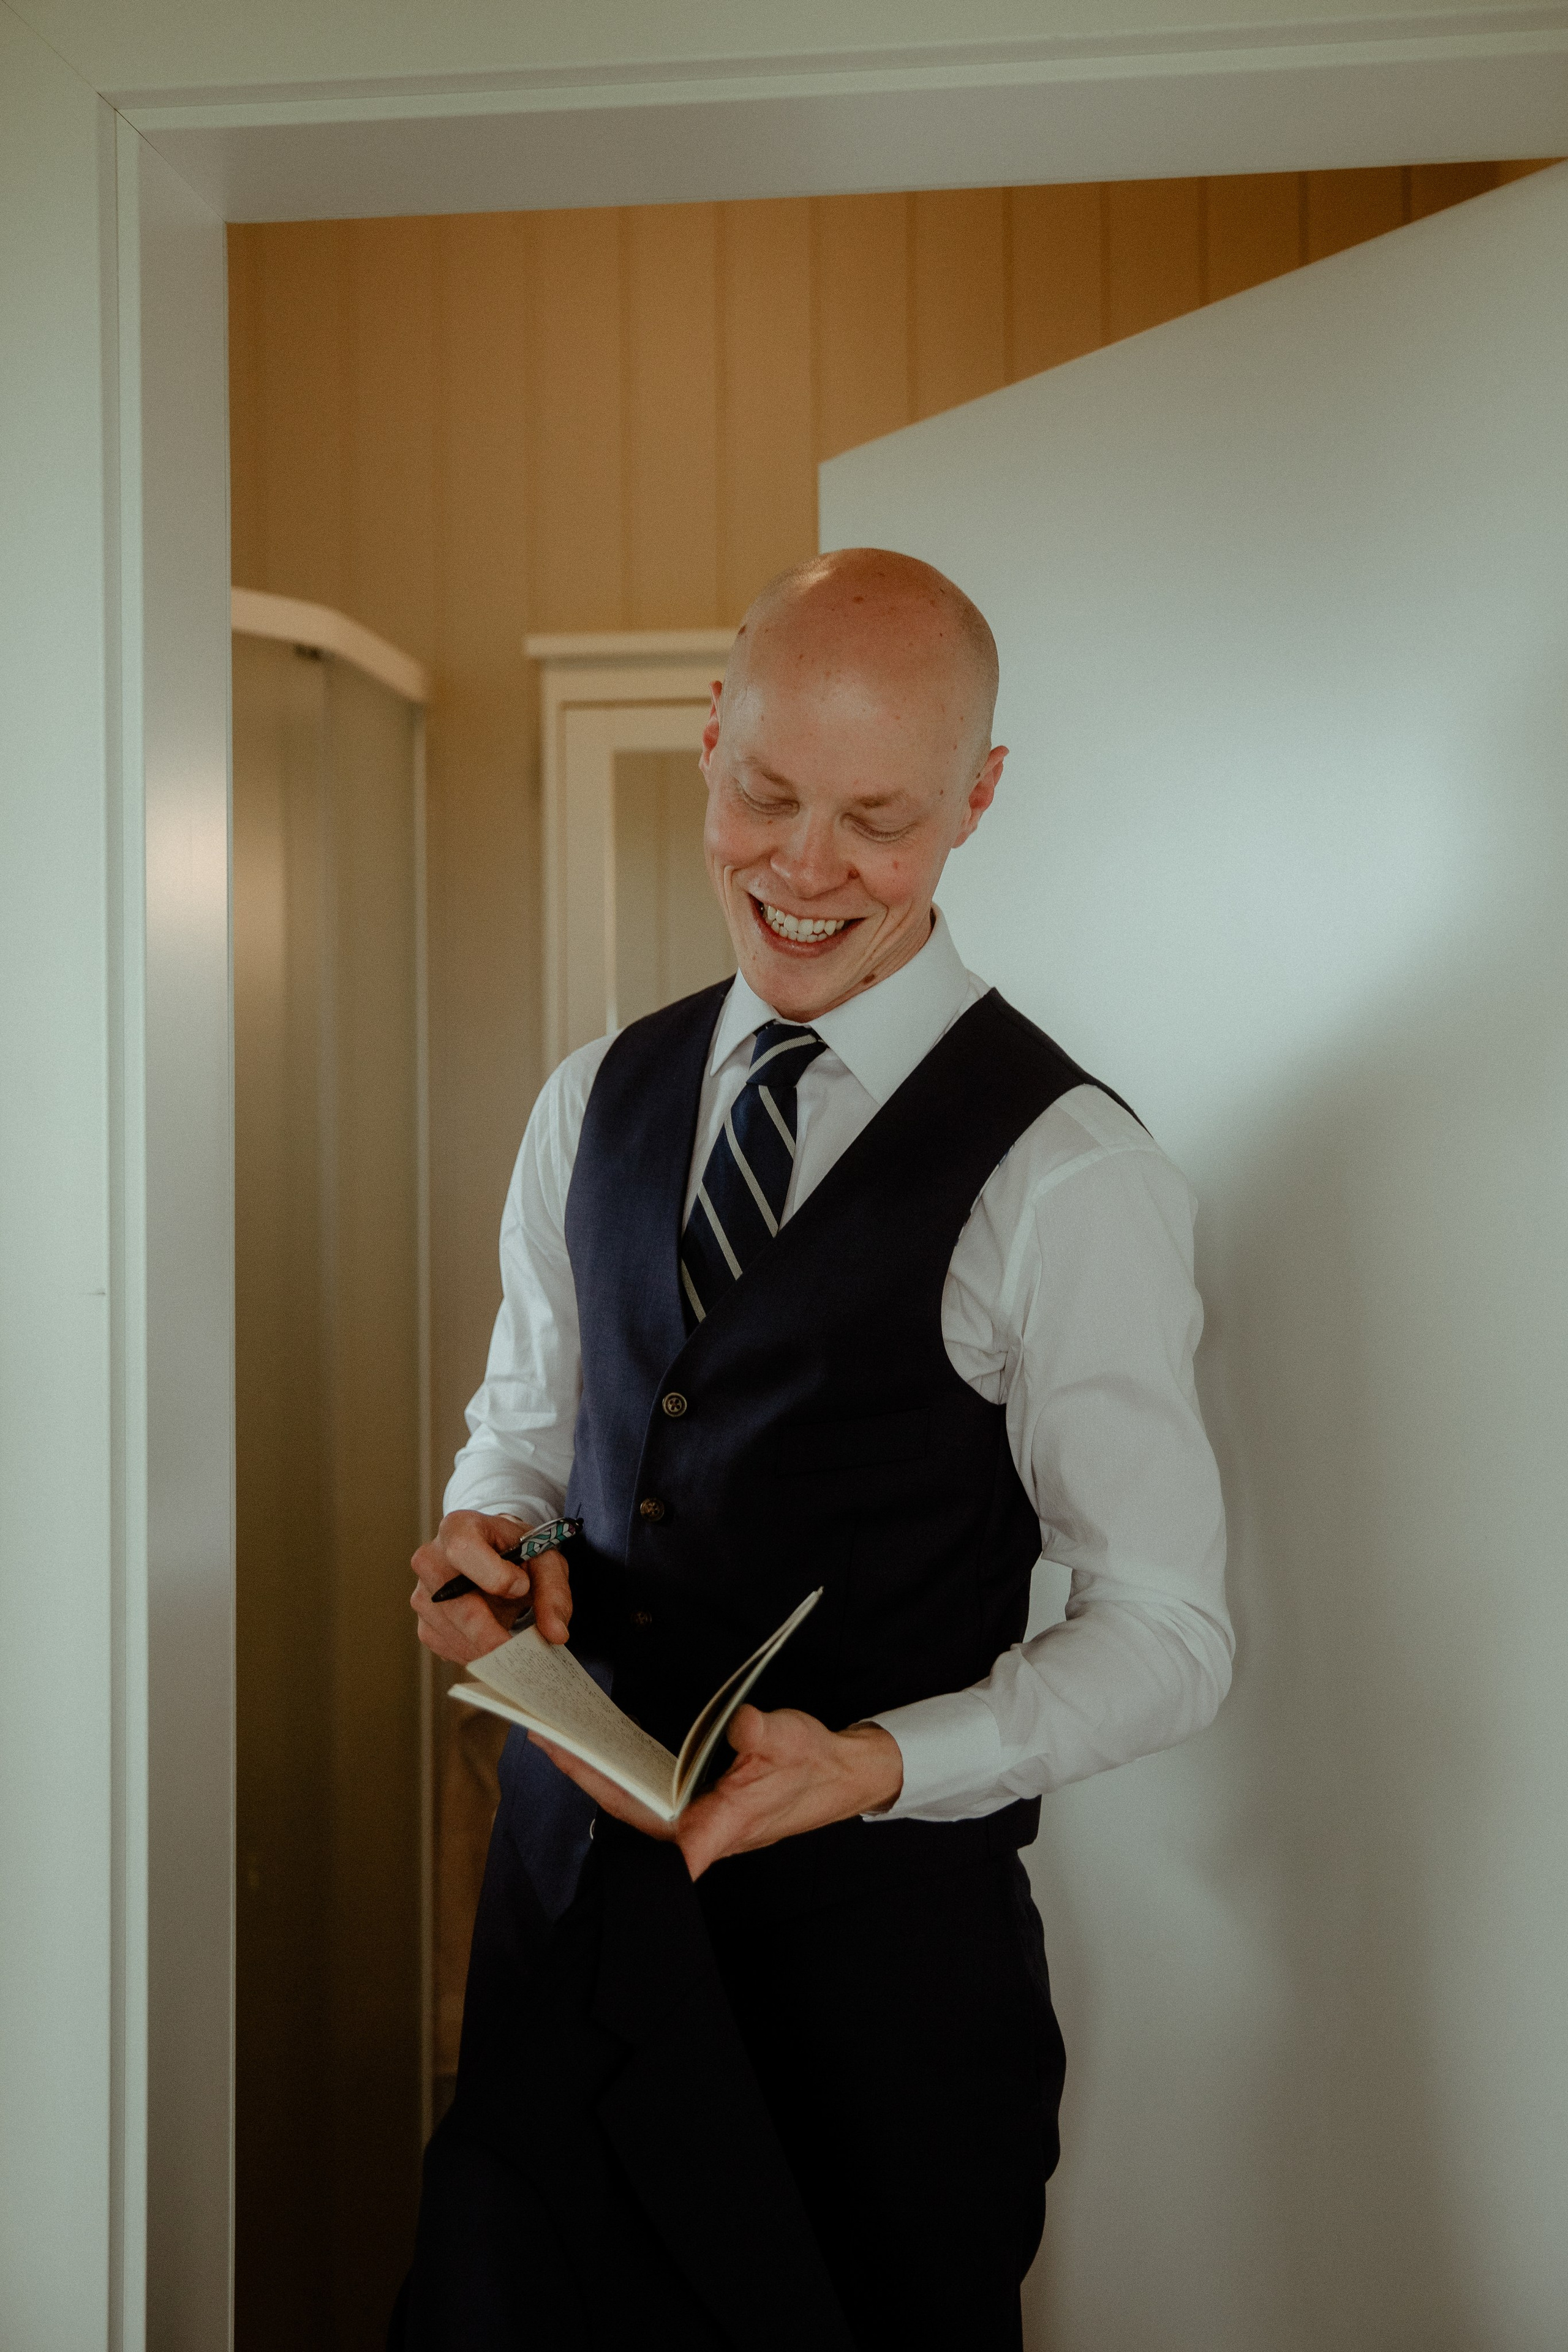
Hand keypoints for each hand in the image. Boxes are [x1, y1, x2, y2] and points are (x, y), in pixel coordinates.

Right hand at [410, 1510, 572, 1663]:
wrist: (498, 1557)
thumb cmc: (519, 1553)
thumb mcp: (545, 1560)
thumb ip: (554, 1593)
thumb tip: (556, 1633)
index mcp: (459, 1527)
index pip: (463, 1550)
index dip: (494, 1574)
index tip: (521, 1587)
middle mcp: (431, 1558)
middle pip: (454, 1602)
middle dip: (490, 1632)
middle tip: (520, 1648)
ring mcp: (422, 1592)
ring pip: (449, 1630)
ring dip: (484, 1646)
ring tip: (512, 1644)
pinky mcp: (423, 1621)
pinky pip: (444, 1645)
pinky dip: (473, 1652)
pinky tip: (491, 1644)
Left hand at [528, 1705, 903, 1879]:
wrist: (843, 1774)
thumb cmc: (815, 1765)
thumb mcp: (790, 1740)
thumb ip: (762, 1737)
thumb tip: (740, 1726)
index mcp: (720, 1825)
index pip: (657, 1833)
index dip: (615, 1805)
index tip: (577, 1775)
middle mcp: (703, 1831)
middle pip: (631, 1812)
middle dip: (587, 1778)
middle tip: (549, 1740)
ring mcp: (700, 1820)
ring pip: (638, 1805)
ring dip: (601, 1776)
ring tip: (564, 1741)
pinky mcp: (702, 1806)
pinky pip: (652, 1793)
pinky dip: (626, 1772)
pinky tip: (608, 1750)